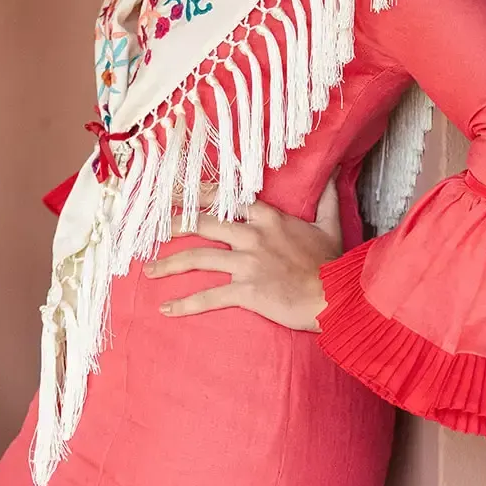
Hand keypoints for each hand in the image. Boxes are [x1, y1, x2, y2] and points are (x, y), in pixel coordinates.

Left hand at [144, 174, 342, 330]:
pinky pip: (209, 297)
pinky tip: (167, 309)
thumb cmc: (332, 264)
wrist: (337, 296)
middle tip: (153, 226)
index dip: (200, 195)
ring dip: (169, 265)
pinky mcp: (247, 291)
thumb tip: (332, 175)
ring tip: (148, 270)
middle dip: (174, 224)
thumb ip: (326, 200)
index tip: (177, 193)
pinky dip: (185, 304)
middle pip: (203, 224)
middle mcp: (252, 236)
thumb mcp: (330, 226)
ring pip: (198, 259)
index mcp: (268, 218)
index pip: (226, 199)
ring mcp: (247, 263)